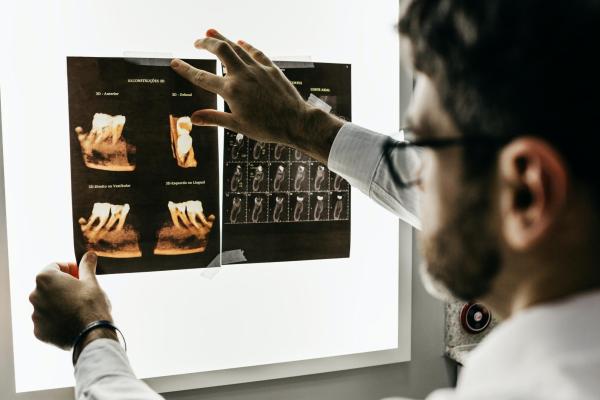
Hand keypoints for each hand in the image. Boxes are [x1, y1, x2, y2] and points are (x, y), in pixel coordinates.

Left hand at [29, 252, 113, 349]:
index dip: (70, 269)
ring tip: (78, 308)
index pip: (55, 266)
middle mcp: (35, 295)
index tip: (81, 275)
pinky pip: (47, 321)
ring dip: (60, 302)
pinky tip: (72, 321)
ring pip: (48, 304)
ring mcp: (35, 315)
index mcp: (46, 279)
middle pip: (50, 286)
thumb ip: (86, 266)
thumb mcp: (92, 281)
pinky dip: (57, 319)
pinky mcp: (39, 331)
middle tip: (82, 291)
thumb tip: (89, 255)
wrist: (92, 334)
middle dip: (64, 286)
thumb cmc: (92, 305)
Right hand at [170, 29, 343, 163]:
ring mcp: (258, 69)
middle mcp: (243, 75)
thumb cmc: (267, 128)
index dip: (185, 69)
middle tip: (196, 41)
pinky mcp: (271, 68)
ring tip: (210, 32)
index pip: (202, 77)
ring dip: (222, 38)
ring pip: (236, 47)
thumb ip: (214, 118)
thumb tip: (192, 118)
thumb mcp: (238, 126)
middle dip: (205, 42)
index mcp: (231, 91)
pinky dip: (246, 45)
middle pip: (219, 50)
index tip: (174, 62)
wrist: (296, 122)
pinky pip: (256, 52)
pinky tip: (240, 41)